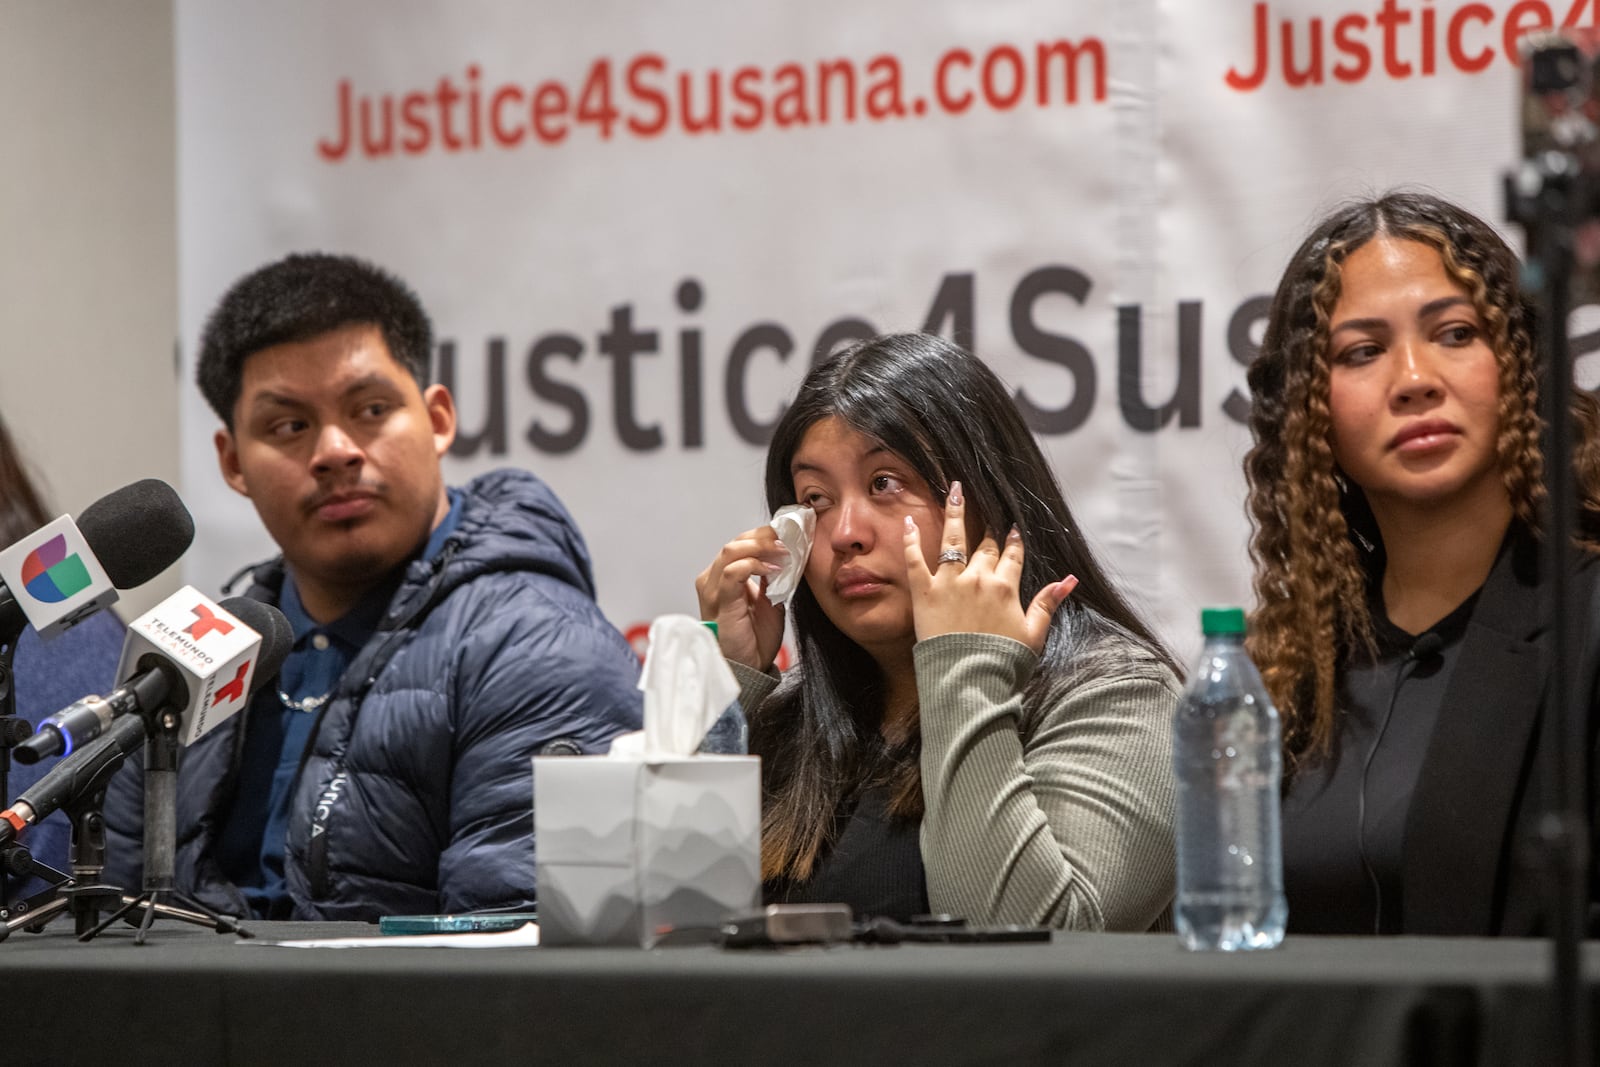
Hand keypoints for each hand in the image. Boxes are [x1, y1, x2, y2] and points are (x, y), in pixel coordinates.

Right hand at [694, 525, 788, 671]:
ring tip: (784, 550)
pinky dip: (755, 564)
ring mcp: (713, 588)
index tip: (791, 533)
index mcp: (723, 577)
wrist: (750, 666)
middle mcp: (713, 579)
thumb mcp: (770, 599)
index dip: (765, 535)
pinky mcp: (719, 600)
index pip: (741, 544)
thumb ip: (771, 577)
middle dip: (765, 535)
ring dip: (762, 546)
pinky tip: (774, 569)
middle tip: (790, 537)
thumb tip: (785, 554)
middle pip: (736, 542)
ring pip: (732, 550)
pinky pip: (733, 571)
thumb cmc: (755, 638)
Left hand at [902, 481, 1077, 654]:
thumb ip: (1048, 603)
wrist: (968, 682)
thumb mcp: (1033, 634)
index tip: (1012, 527)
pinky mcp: (923, 593)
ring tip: (954, 489)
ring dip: (955, 513)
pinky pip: (915, 560)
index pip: (1012, 555)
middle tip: (985, 506)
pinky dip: (911, 540)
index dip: (1013, 540)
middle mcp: (978, 578)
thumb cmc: (1003, 663)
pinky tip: (907, 521)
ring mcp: (949, 583)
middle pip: (985, 546)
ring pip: (953, 540)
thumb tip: (1070, 580)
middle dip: (988, 528)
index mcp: (1006, 587)